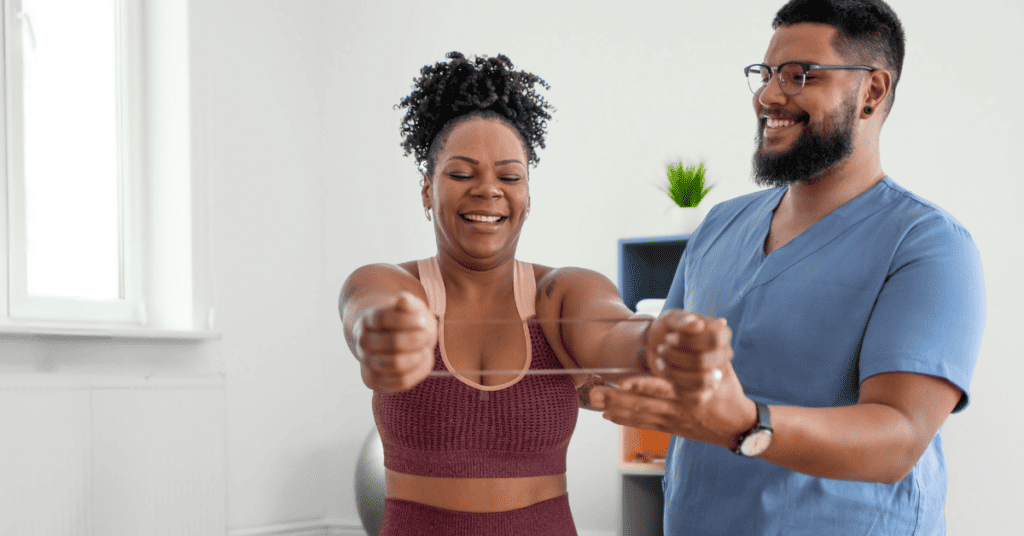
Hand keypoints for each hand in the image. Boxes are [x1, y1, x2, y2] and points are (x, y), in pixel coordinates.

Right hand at [356, 291, 436, 391]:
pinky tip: (423, 360)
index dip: (406, 319)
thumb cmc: (404, 321)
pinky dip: (418, 371)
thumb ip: (408, 303)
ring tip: (425, 349)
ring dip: (417, 357)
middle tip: (428, 335)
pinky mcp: (375, 381)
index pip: (382, 318)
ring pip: (394, 364)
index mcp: (367, 320)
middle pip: (391, 342)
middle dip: (416, 339)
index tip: (423, 318)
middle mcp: (363, 342)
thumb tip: (404, 298)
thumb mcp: (409, 308)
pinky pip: (400, 381)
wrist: (388, 339)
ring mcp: (367, 362)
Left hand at [591, 311, 755, 448]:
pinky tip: (606, 415)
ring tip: (594, 399)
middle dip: (617, 399)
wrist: (736, 427)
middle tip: (594, 392)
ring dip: (615, 408)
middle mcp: (678, 408)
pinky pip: (643, 424)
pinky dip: (624, 420)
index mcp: (691, 393)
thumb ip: (716, 347)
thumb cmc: (728, 391)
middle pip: (643, 404)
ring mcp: (672, 420)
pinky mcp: (669, 428)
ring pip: (639, 415)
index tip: (623, 379)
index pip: (662, 388)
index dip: (641, 385)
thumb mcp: (725, 368)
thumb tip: (720, 322)